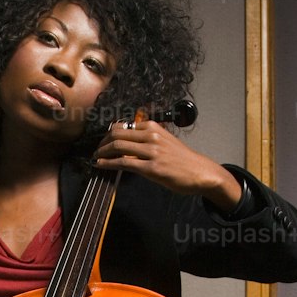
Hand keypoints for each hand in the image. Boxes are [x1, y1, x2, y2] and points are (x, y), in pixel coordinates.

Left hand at [92, 116, 243, 208]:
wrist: (200, 172)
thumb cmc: (182, 159)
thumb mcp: (165, 141)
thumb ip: (148, 139)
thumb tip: (128, 142)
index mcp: (154, 127)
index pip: (124, 125)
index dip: (109, 133)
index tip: (103, 140)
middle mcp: (152, 135)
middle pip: (117, 133)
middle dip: (102, 142)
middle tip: (97, 150)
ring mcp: (151, 151)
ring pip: (118, 146)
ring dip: (102, 152)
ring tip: (96, 158)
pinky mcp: (151, 167)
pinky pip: (123, 163)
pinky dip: (108, 163)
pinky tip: (101, 165)